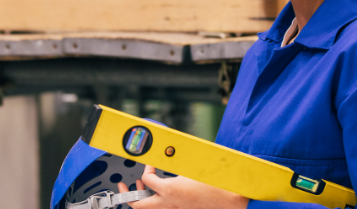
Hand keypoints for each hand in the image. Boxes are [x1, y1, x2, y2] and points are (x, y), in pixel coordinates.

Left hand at [117, 165, 248, 208]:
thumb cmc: (216, 185)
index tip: (150, 162)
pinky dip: (157, 202)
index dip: (146, 168)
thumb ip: (178, 163)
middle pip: (137, 206)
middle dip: (128, 196)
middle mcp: (168, 204)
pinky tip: (162, 194)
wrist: (231, 201)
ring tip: (141, 189)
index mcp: (169, 191)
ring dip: (142, 200)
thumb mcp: (194, 168)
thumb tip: (170, 153)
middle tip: (125, 186)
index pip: (147, 179)